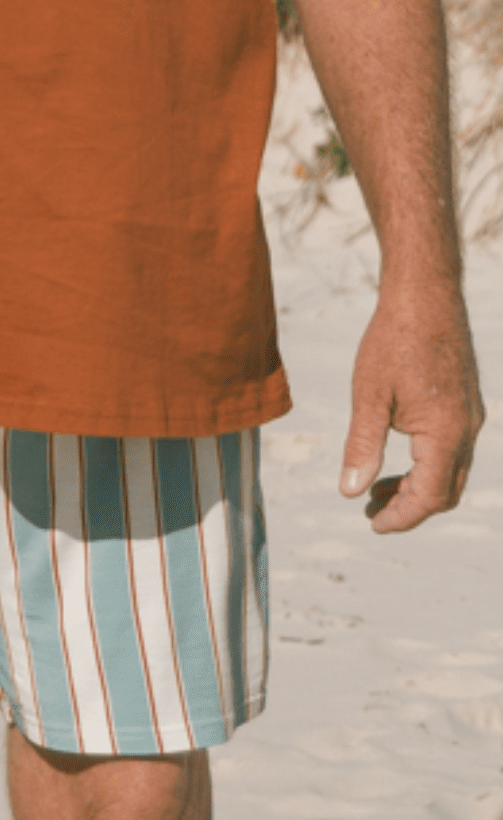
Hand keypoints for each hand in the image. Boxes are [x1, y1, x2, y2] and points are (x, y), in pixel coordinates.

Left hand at [338, 278, 484, 532]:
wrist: (425, 294)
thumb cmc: (394, 340)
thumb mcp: (369, 397)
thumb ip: (362, 447)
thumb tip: (350, 493)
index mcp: (446, 430)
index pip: (430, 497)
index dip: (401, 518)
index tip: (371, 525)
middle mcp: (467, 427)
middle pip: (446, 492)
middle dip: (409, 509)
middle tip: (369, 511)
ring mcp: (470, 416)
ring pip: (451, 474)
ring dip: (416, 490)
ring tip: (375, 491)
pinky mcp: (465, 406)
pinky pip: (452, 452)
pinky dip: (425, 468)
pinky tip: (393, 463)